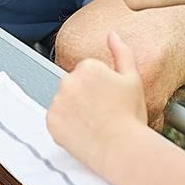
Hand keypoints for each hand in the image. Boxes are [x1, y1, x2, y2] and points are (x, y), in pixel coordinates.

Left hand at [46, 32, 148, 177]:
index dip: (100, 89)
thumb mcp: (133, 79)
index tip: (109, 101)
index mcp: (87, 66)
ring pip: (63, 102)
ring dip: (74, 110)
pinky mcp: (50, 121)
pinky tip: (83, 132)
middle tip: (102, 113)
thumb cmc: (131, 117)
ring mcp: (57, 101)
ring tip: (94, 124)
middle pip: (73, 86)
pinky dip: (66, 126)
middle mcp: (68, 80)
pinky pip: (56, 120)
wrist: (124, 150)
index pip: (86, 73)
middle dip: (84, 97)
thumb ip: (121, 52)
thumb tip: (112, 34)